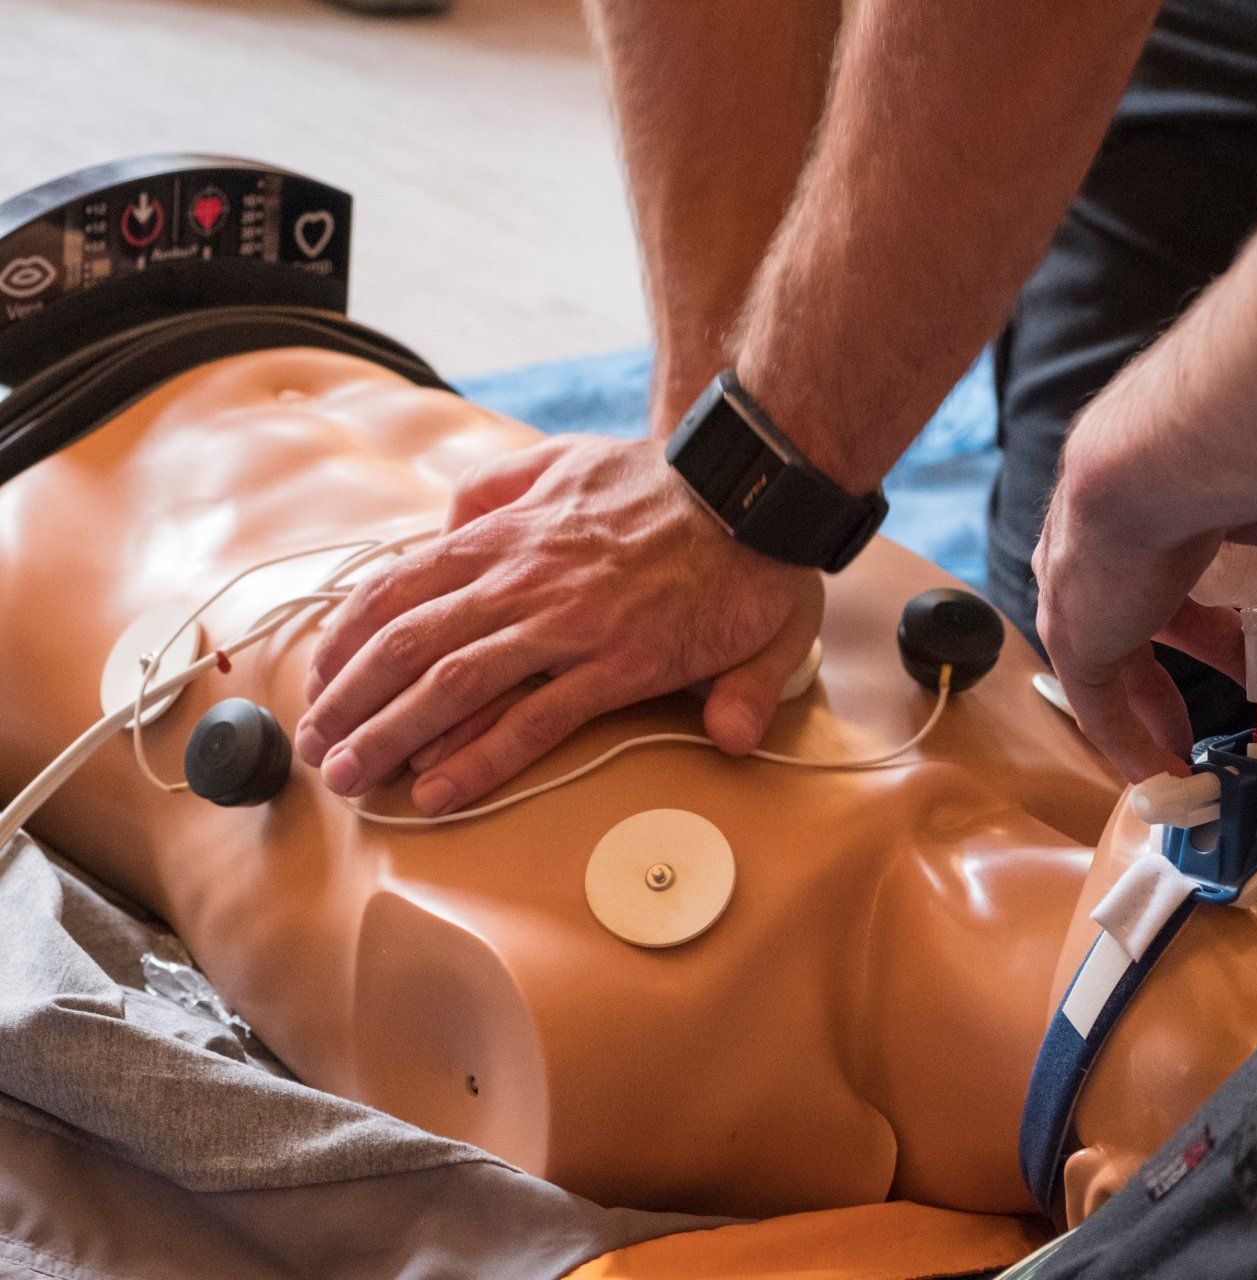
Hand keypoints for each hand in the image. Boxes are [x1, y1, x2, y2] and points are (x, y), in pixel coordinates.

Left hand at [297, 434, 822, 815]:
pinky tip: (440, 792)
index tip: (321, 681)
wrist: (750, 491)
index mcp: (506, 535)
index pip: (396, 588)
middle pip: (405, 646)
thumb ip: (502, 483)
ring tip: (352, 779)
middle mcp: (521, 581)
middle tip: (317, 748)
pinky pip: (534, 721)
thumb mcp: (567, 456)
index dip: (346, 641)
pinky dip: (479, 759)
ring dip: (389, 738)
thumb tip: (448, 521)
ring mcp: (567, 626)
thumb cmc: (668, 484)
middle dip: (347, 703)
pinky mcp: (620, 666)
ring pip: (451, 687)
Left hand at [1034, 442, 1256, 782]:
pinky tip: (1166, 780)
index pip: (1167, 564)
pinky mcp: (1072, 635)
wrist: (1186, 449)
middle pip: (1138, 616)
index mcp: (1142, 498)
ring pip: (1111, 664)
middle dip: (1188, 659)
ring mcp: (1075, 589)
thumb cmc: (1241, 451)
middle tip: (1240, 690)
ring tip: (1194, 758)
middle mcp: (1095, 540)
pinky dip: (1132, 746)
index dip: (1209, 608)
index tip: (1249, 644)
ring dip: (1153, 714)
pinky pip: (1100, 707)